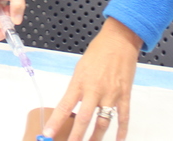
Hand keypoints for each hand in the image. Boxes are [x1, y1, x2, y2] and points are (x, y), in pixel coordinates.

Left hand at [44, 18, 140, 140]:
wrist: (118, 42)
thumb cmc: (97, 53)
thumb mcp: (80, 69)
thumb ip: (76, 89)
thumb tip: (71, 107)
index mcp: (79, 82)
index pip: (65, 106)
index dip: (56, 122)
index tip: (48, 134)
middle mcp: (94, 90)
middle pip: (83, 119)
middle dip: (76, 136)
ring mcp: (111, 94)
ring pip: (103, 122)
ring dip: (96, 137)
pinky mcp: (124, 95)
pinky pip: (123, 118)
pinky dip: (121, 131)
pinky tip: (118, 140)